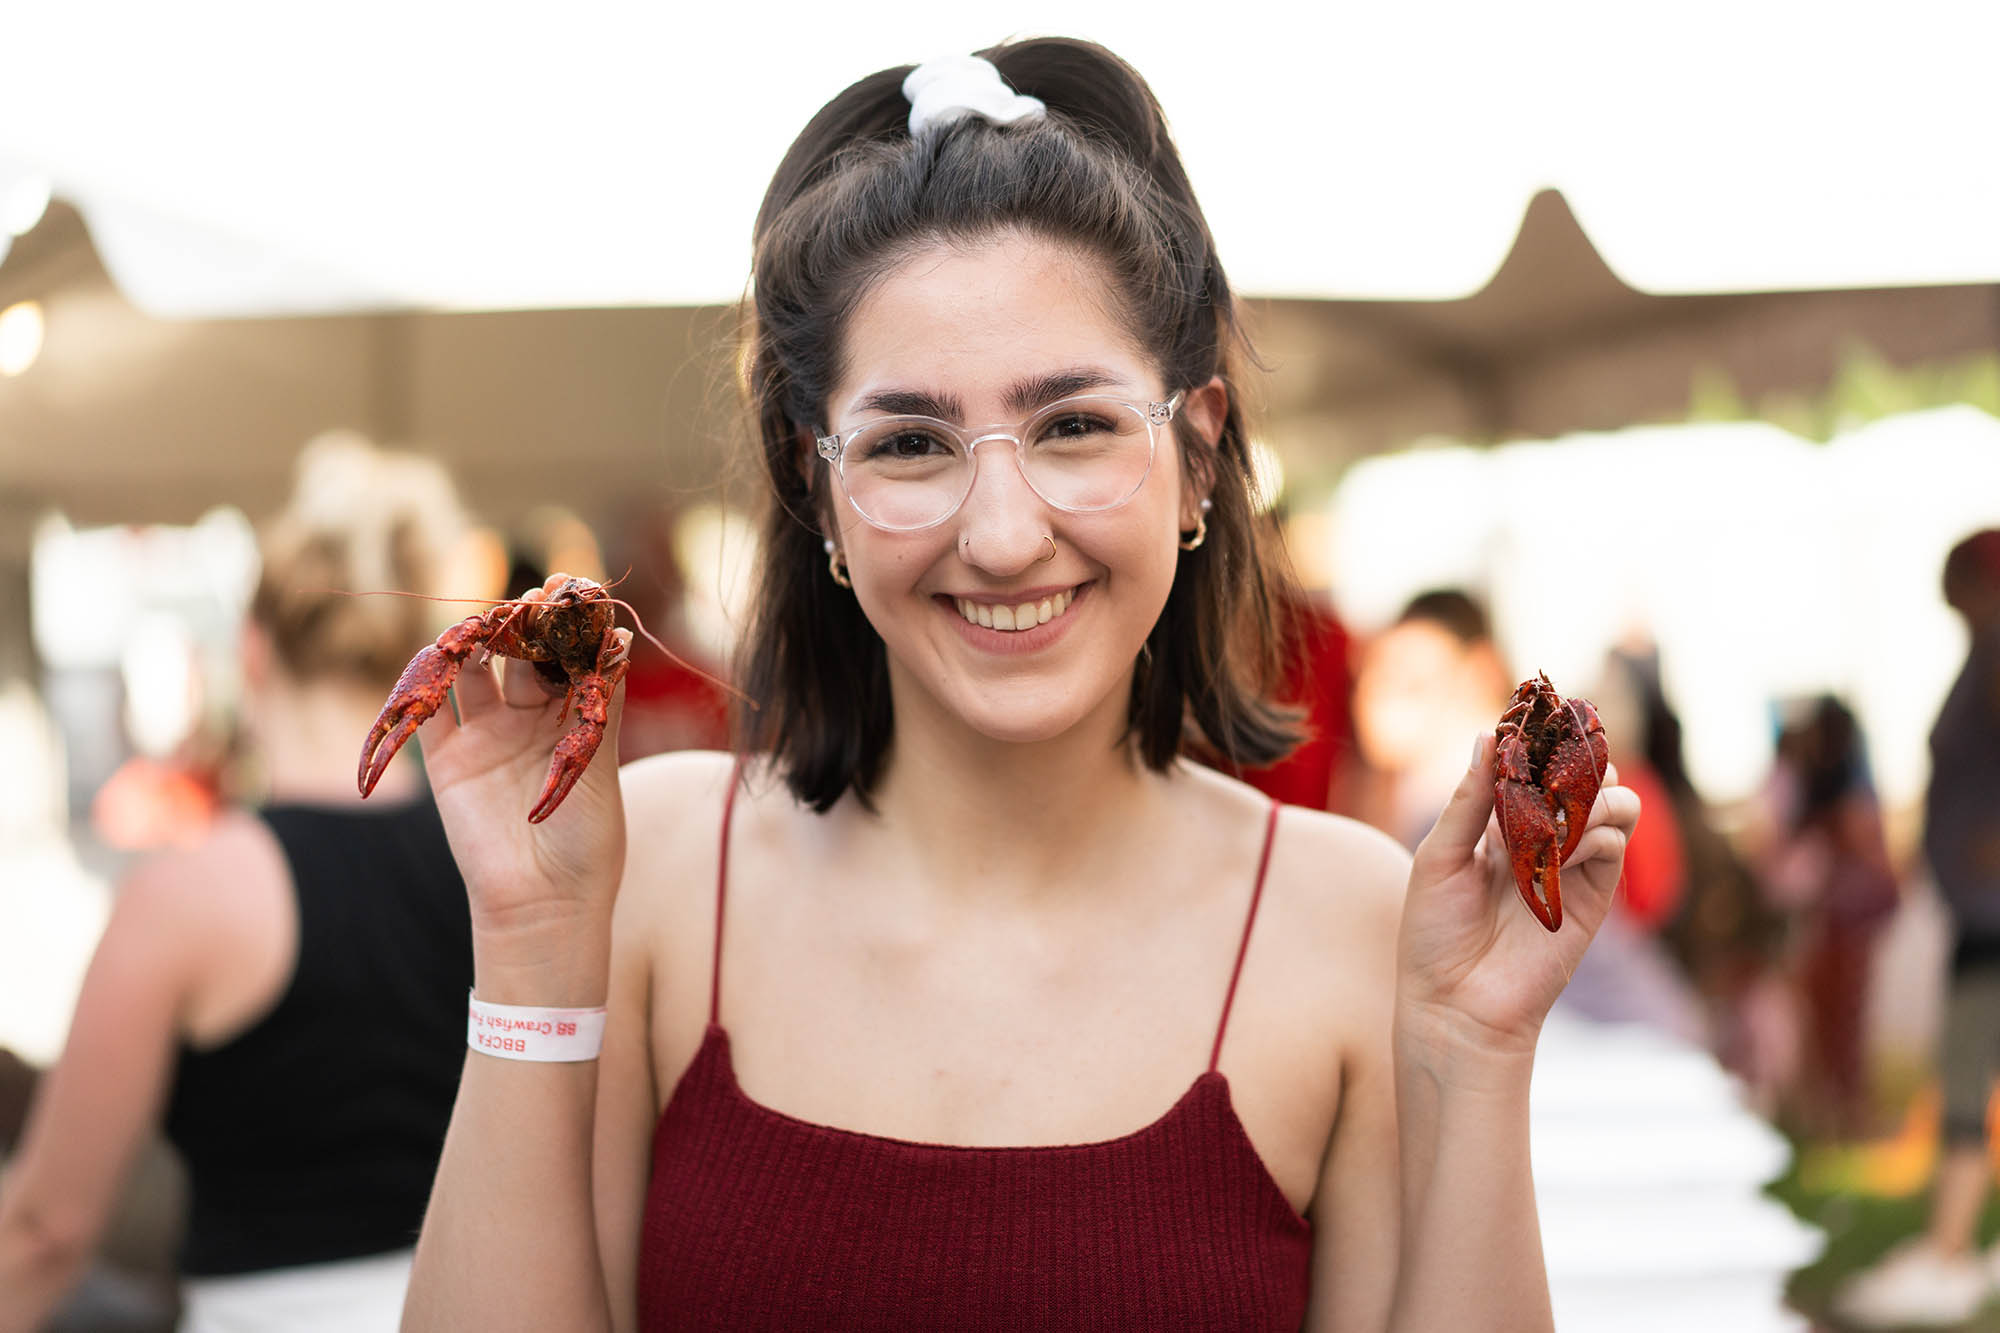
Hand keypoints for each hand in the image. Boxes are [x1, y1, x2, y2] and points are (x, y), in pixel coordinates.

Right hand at [411, 584, 632, 939]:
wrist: (543, 902)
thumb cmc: (586, 840)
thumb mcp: (599, 764)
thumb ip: (601, 702)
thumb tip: (617, 639)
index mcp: (570, 718)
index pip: (564, 657)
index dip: (565, 625)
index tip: (572, 591)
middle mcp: (526, 721)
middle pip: (518, 657)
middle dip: (522, 623)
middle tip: (531, 597)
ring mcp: (485, 737)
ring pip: (474, 673)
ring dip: (477, 643)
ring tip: (489, 620)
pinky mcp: (447, 761)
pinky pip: (429, 714)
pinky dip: (428, 684)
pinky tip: (441, 654)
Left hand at [1396, 733, 1640, 1064]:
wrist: (1457, 1004)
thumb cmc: (1434, 932)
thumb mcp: (1439, 855)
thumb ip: (1469, 799)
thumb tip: (1488, 735)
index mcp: (1497, 823)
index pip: (1532, 766)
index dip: (1540, 739)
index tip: (1538, 710)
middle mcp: (1540, 838)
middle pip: (1580, 775)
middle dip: (1576, 757)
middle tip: (1558, 756)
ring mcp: (1570, 865)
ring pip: (1610, 802)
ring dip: (1592, 791)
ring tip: (1562, 809)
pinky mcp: (1594, 896)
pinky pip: (1612, 844)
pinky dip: (1595, 831)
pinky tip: (1565, 848)